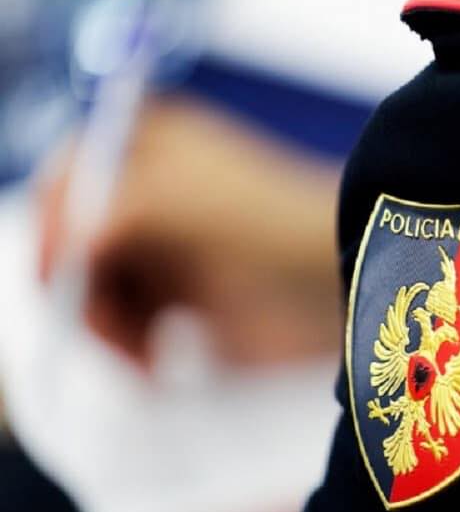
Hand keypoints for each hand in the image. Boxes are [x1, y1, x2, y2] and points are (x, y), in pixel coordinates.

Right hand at [38, 96, 341, 366]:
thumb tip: (65, 244)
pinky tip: (154, 361)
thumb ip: (103, 212)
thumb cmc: (274, 224)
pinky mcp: (193, 300)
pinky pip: (136, 325)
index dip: (56, 223)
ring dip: (106, 323)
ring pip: (102, 289)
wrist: (352, 276)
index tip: (63, 272)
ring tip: (140, 352)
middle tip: (102, 323)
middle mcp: (157, 197)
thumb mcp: (175, 200)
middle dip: (81, 284)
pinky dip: (133, 346)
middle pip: (79, 240)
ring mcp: (175, 249)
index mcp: (152, 149)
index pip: (72, 178)